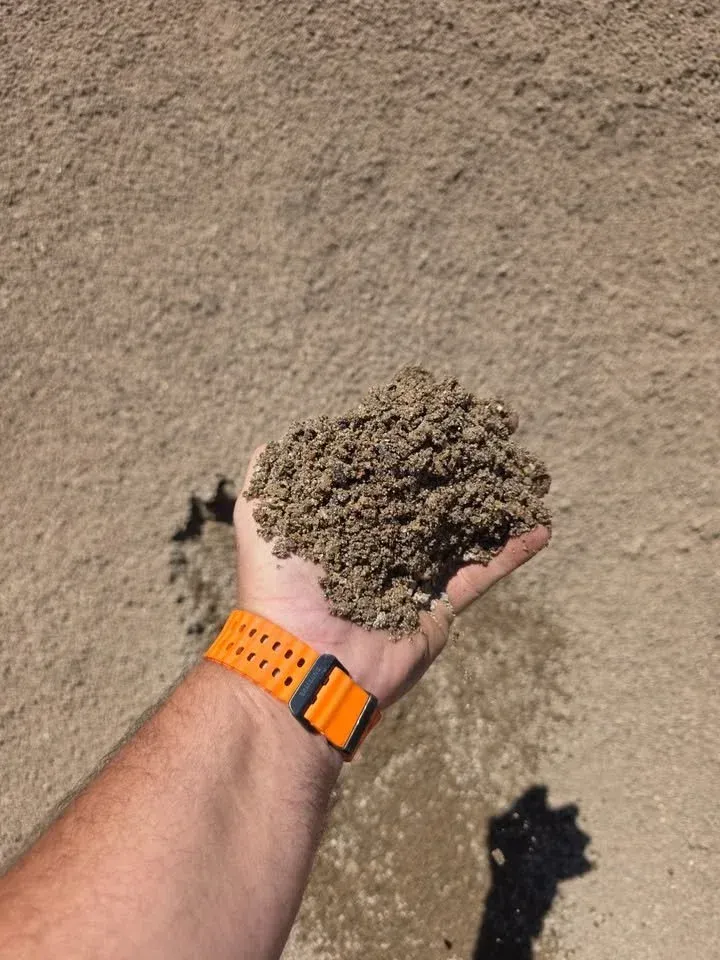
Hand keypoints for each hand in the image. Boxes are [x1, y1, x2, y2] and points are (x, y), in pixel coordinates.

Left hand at [234, 449, 549, 707]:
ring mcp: (414, 573)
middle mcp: (382, 542)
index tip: (435, 412)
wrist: (305, 660)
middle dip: (458, 466)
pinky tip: (539, 524)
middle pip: (428, 495)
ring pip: (461, 528)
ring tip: (522, 472)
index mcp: (344, 520)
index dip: (409, 443)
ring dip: (491, 501)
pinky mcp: (440, 605)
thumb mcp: (261, 518)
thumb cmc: (280, 585)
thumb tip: (283, 435)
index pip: (383, 471)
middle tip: (489, 434)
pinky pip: (481, 573)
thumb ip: (271, 473)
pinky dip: (511, 550)